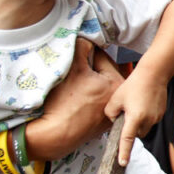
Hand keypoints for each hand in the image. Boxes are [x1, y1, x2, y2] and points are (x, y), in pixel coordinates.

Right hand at [26, 39, 123, 161]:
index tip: (77, 55)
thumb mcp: (73, 67)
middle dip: (88, 68)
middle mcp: (119, 99)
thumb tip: (87, 38)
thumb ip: (82, 47)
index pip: (103, 57)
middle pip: (102, 72)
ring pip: (97, 86)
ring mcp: (111, 112)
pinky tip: (74, 99)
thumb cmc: (63, 103)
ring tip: (73, 85)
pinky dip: (86, 97)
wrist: (53, 135)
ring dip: (87, 82)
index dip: (86, 53)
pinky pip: (94, 101)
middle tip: (74, 70)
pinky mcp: (100, 123)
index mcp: (116, 83)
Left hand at [104, 67, 166, 165]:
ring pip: (144, 127)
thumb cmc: (134, 84)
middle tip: (126, 112)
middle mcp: (147, 120)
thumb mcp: (116, 98)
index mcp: (135, 117)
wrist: (154, 74)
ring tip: (136, 103)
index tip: (123, 163)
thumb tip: (115, 120)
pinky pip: (150, 120)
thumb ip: (110, 113)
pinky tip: (144, 102)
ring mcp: (156, 117)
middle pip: (136, 134)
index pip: (128, 139)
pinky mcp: (161, 113)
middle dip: (131, 128)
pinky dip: (146, 115)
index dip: (124, 152)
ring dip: (138, 121)